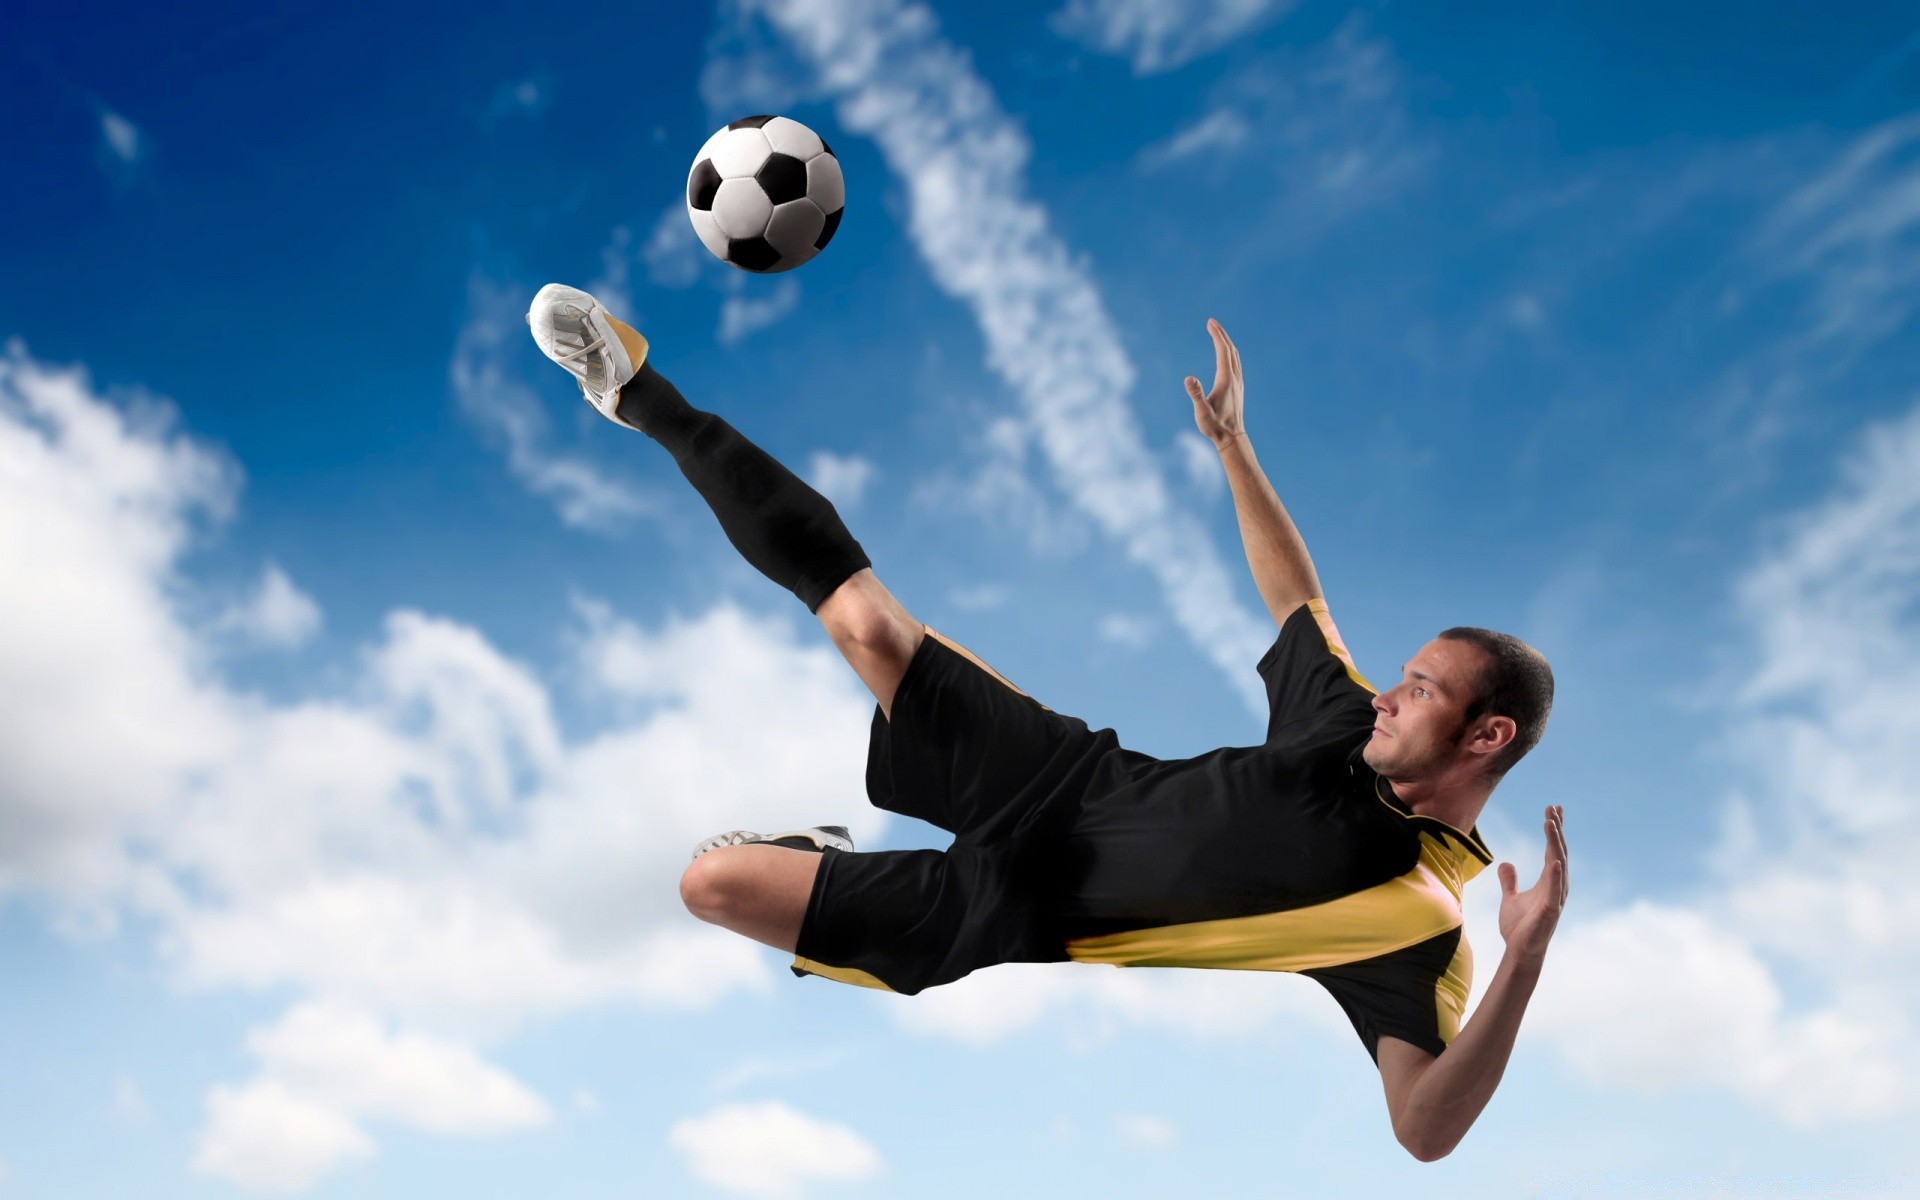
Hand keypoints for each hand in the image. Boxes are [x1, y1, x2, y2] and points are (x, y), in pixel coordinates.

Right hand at [1185, 318, 1244, 447]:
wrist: (1232, 438)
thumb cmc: (1214, 427)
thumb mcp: (1201, 412)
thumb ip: (1196, 395)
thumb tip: (1189, 378)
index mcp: (1226, 380)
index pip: (1223, 351)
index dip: (1217, 335)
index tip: (1210, 323)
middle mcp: (1235, 378)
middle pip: (1230, 350)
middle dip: (1221, 334)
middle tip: (1212, 322)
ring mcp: (1238, 383)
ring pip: (1235, 356)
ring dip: (1227, 343)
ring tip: (1218, 334)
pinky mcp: (1238, 388)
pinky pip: (1236, 364)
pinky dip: (1230, 353)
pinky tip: (1226, 355)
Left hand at [1497, 805, 1567, 963]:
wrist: (1519, 951)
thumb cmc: (1519, 927)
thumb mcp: (1509, 897)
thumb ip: (1509, 880)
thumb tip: (1506, 863)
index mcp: (1547, 881)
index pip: (1552, 849)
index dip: (1553, 830)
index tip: (1553, 809)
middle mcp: (1556, 886)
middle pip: (1558, 852)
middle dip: (1556, 830)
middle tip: (1553, 808)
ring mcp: (1555, 898)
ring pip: (1558, 865)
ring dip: (1555, 844)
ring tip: (1551, 823)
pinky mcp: (1550, 911)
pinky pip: (1555, 890)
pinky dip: (1555, 875)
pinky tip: (1554, 860)